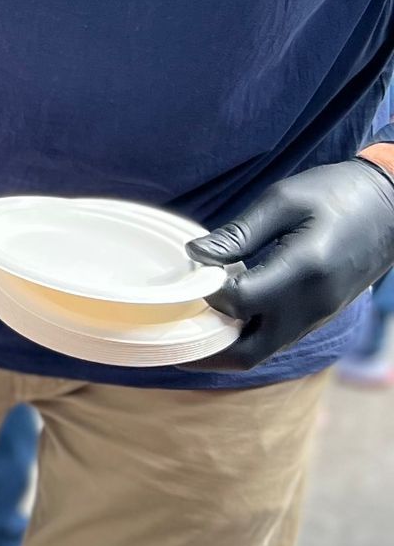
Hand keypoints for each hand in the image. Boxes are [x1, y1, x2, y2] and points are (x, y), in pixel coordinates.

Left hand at [189, 157, 393, 370]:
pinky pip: (277, 339)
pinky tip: (229, 311)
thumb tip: (196, 255)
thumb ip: (238, 233)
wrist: (392, 205)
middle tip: (174, 330)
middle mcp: (310, 305)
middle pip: (247, 352)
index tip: (194, 271)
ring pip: (262, 351)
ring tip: (196, 321)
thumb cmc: (337, 193)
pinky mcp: (320, 315)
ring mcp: (318, 316)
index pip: (238, 302)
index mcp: (302, 272)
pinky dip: (248, 335)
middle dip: (206, 350)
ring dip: (226, 345)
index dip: (207, 293)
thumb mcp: (283, 200)